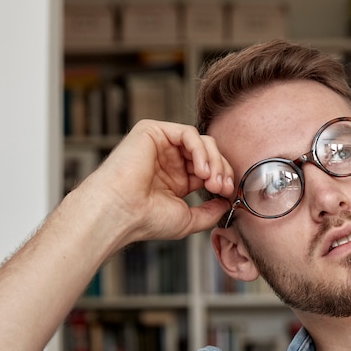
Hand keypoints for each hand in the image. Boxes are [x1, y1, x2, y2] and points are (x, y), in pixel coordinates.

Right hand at [78, 119, 235, 246]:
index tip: (230, 193)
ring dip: (213, 160)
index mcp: (176, 179)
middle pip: (209, 153)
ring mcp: (161, 145)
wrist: (120, 212)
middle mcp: (169, 160)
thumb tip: (228, 203)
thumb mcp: (187, 219)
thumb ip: (210, 211)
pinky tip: (201, 169)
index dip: (224, 178)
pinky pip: (187, 133)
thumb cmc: (145, 219)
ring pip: (201, 141)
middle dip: (222, 169)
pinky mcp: (152, 131)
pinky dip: (200, 150)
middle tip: (223, 187)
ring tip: (212, 180)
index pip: (210, 169)